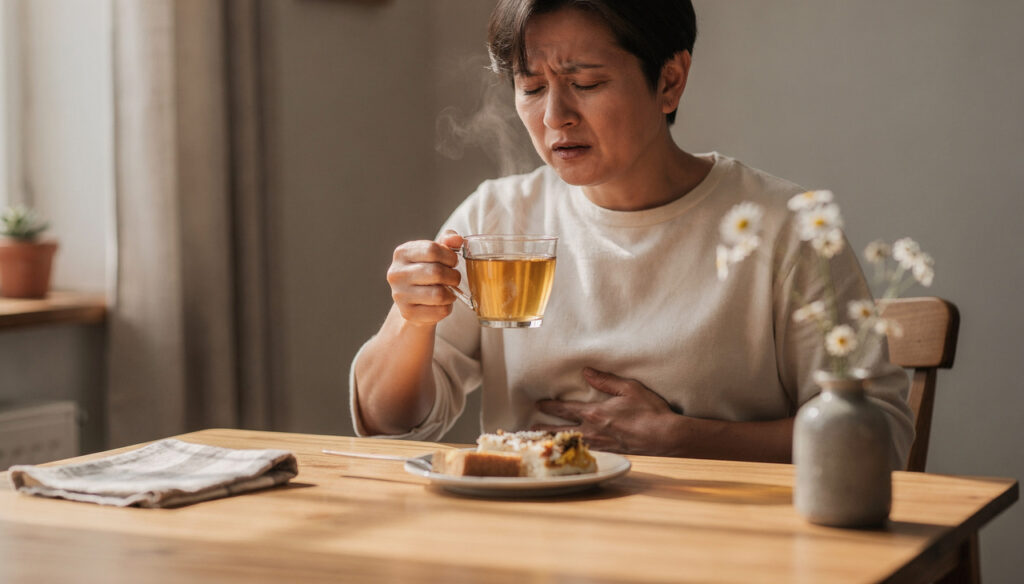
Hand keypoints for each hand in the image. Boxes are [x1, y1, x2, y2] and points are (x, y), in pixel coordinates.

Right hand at [386, 230, 463, 325]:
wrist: (414, 301)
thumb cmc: (427, 271)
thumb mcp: (435, 253)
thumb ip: (447, 241)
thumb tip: (457, 239)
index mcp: (402, 253)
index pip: (432, 250)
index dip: (450, 256)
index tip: (452, 262)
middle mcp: (396, 273)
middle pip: (436, 272)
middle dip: (453, 276)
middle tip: (454, 279)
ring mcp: (399, 294)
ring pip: (438, 294)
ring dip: (451, 293)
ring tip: (449, 291)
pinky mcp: (407, 313)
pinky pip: (439, 311)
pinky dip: (447, 307)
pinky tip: (442, 303)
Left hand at [532, 368, 682, 454]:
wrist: (665, 437)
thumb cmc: (649, 411)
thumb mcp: (629, 388)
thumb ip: (605, 380)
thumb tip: (586, 371)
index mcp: (595, 413)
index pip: (565, 409)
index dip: (550, 406)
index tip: (538, 404)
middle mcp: (593, 431)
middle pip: (562, 430)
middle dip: (545, 429)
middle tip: (529, 429)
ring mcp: (600, 444)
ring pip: (571, 442)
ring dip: (556, 441)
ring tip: (544, 442)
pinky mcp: (609, 453)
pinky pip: (585, 451)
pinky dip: (572, 450)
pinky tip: (570, 450)